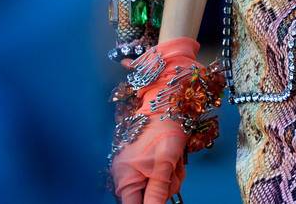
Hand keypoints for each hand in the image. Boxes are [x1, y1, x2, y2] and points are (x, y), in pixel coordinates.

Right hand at [109, 36, 219, 203]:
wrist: (165, 102)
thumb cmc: (164, 128)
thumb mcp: (164, 164)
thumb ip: (156, 191)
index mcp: (124, 178)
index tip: (158, 198)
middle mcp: (122, 175)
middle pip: (145, 199)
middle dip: (163, 189)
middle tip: (173, 172)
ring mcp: (130, 168)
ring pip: (153, 189)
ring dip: (168, 179)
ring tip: (173, 161)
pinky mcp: (139, 162)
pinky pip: (154, 178)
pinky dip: (166, 172)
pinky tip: (171, 160)